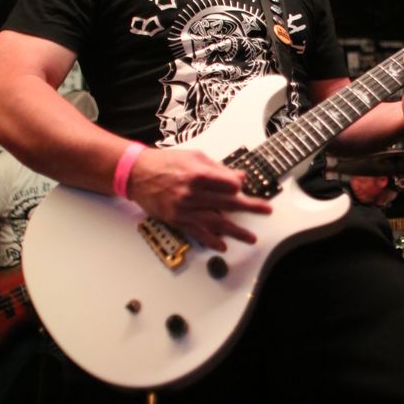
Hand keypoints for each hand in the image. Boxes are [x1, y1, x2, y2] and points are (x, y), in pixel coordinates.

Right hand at [127, 148, 271, 250]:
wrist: (137, 174)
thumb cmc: (165, 162)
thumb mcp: (194, 157)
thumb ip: (218, 169)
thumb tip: (239, 177)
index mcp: (197, 174)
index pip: (228, 184)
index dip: (238, 186)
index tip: (241, 186)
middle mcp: (192, 194)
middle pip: (227, 203)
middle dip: (250, 207)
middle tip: (266, 210)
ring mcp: (184, 209)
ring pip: (216, 222)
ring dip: (236, 231)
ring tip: (250, 238)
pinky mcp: (177, 220)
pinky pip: (197, 232)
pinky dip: (211, 240)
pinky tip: (222, 246)